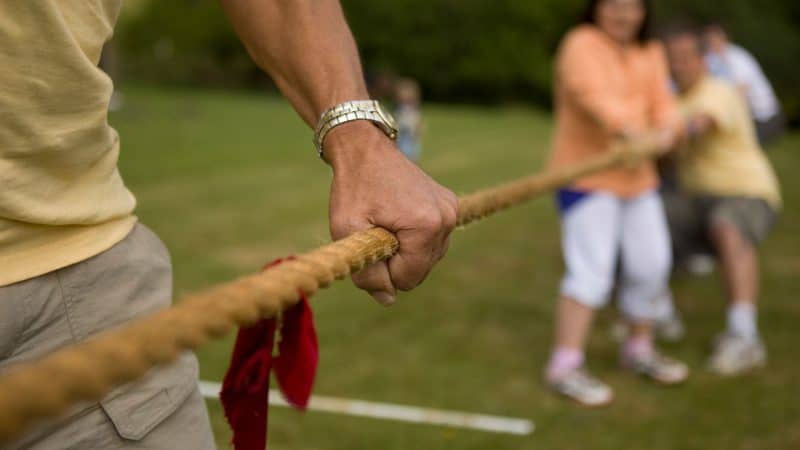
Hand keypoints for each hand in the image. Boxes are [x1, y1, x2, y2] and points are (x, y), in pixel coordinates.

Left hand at [325, 121, 458, 305]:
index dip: (382, 271)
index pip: (408, 278)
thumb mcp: (348, 231)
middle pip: (420, 271)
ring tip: (385, 224)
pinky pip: (432, 241)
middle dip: (394, 262)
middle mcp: (447, 219)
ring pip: (427, 258)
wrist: (364, 148)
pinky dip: (412, 239)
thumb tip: (387, 300)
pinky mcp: (450, 206)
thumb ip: (367, 272)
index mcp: (427, 226)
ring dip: (403, 251)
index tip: (368, 243)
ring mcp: (452, 211)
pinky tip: (396, 219)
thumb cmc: (353, 187)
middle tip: (374, 232)